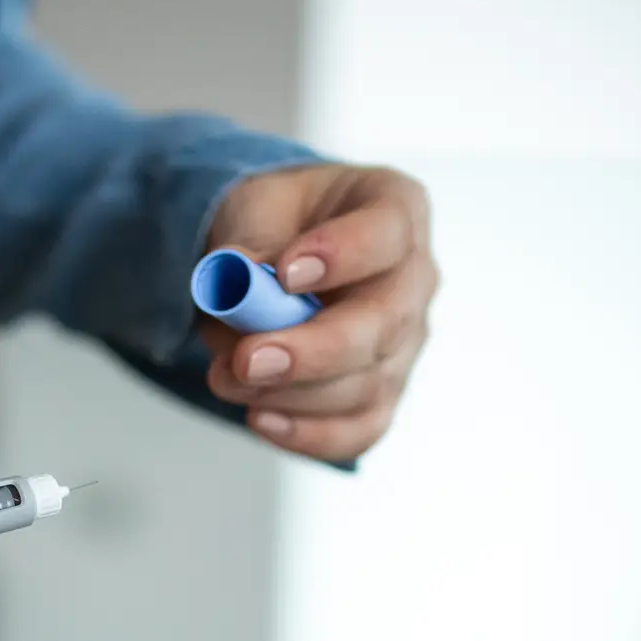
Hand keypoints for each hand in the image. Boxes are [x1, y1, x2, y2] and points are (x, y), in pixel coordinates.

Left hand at [202, 163, 437, 462]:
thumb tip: (234, 278)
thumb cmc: (278, 224)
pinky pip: (358, 430)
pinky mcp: (381, 394)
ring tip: (227, 378)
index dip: (343, 255)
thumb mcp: (255, 206)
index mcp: (395, 208)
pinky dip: (309, 434)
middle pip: (385, 324)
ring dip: (293, 393)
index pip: (387, 233)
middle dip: (314, 350)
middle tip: (250, 359)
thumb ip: (249, 238)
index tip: (284, 274)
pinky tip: (262, 418)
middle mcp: (413, 279)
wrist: (272, 261)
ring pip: (367, 385)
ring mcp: (404, 343)